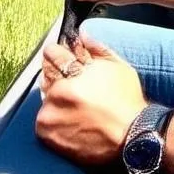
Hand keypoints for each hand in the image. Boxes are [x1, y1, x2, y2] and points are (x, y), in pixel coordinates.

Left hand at [36, 33, 146, 165]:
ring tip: (74, 101)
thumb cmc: (127, 100)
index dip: (56, 51)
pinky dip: (53, 114)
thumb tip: (81, 34)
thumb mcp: (118, 68)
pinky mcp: (46, 134)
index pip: (54, 54)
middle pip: (46, 73)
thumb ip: (97, 49)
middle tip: (70, 80)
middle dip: (56, 72)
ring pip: (45, 96)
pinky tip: (70, 116)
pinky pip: (43, 116)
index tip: (57, 51)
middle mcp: (59, 93)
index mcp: (76, 74)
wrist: (129, 138)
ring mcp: (51, 115)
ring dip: (54, 94)